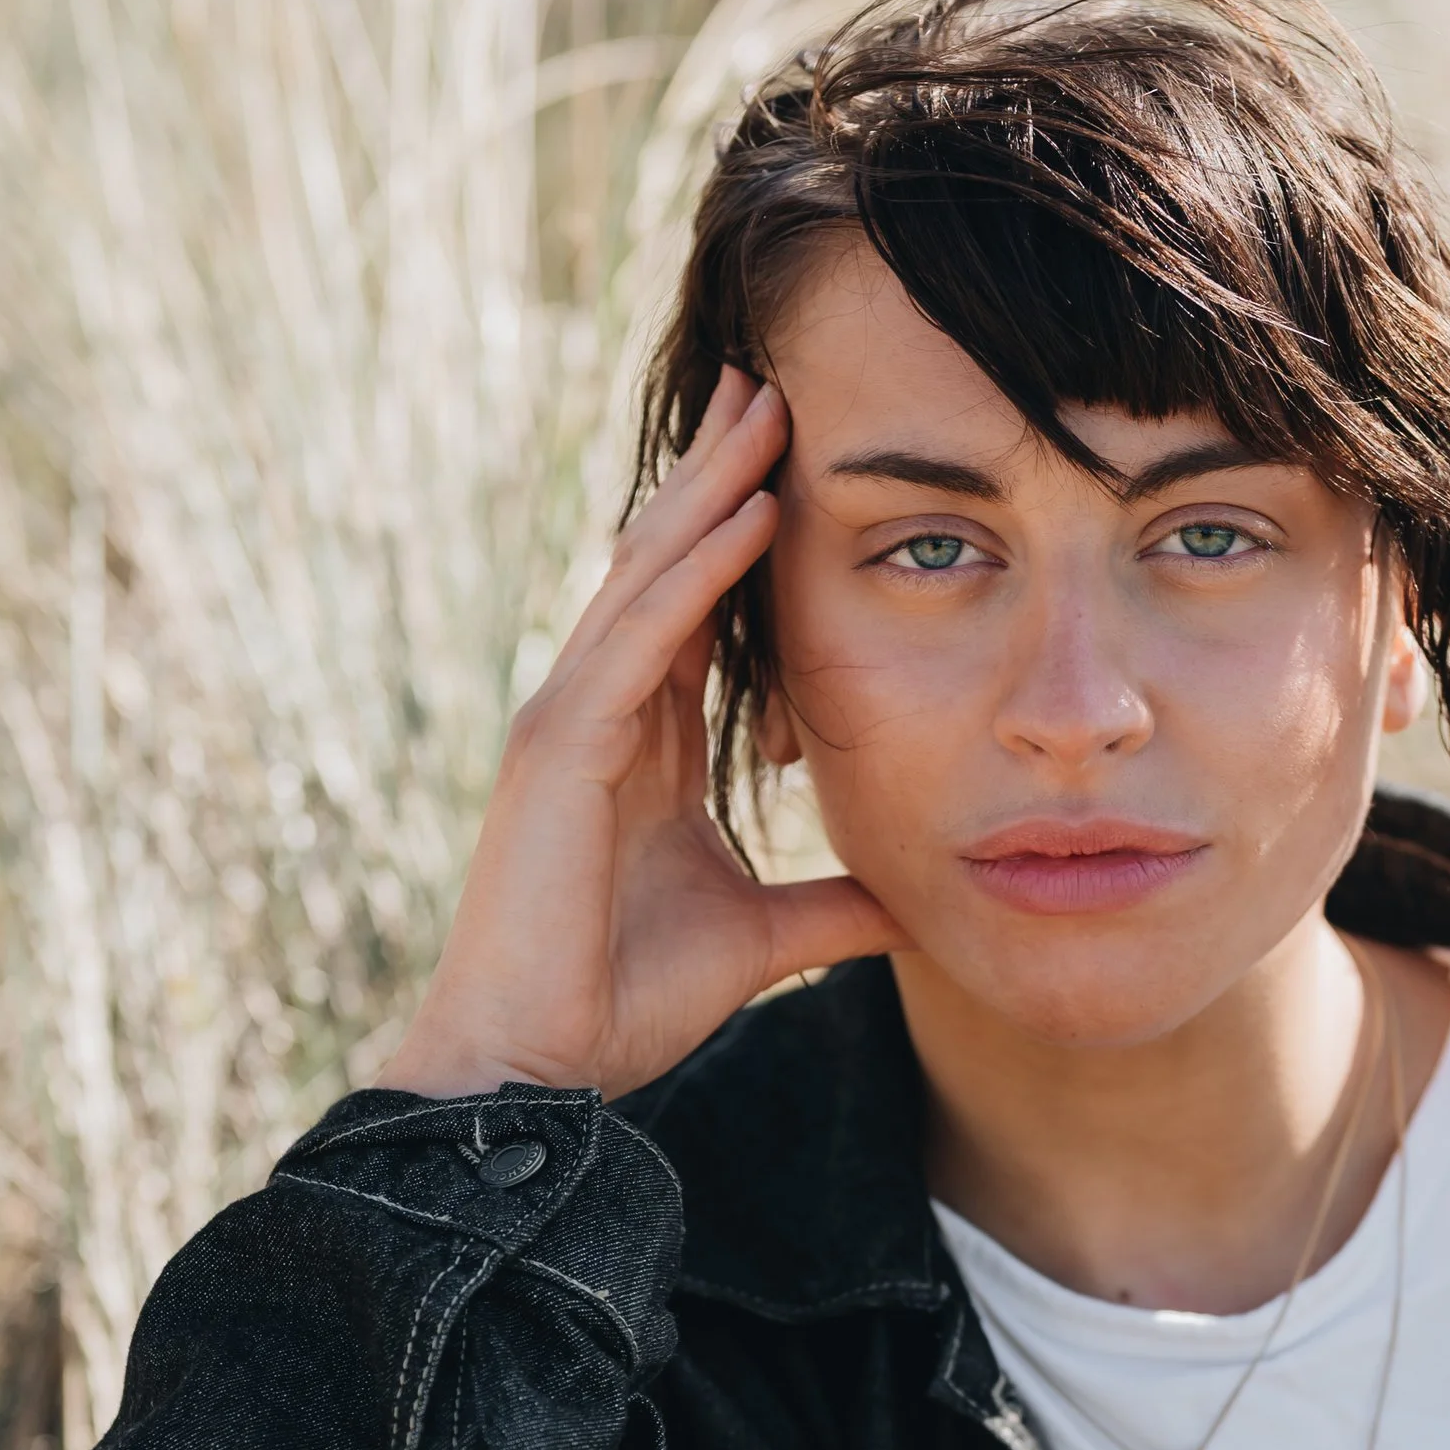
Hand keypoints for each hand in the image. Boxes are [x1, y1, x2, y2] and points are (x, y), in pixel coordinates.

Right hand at [377, 369, 902, 1101]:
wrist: (540, 1072)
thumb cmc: (621, 1003)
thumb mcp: (760, 940)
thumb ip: (828, 908)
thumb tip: (910, 905)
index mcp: (638, 744)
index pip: (695, 609)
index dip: (738, 529)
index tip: (789, 456)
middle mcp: (596, 712)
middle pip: (665, 566)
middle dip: (717, 472)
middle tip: (769, 378)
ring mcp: (570, 722)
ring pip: (649, 580)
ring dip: (710, 490)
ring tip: (765, 406)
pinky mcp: (559, 750)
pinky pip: (638, 641)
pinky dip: (693, 577)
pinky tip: (746, 515)